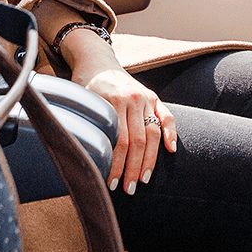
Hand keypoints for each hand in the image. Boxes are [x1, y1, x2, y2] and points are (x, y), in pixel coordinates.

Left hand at [81, 66, 176, 192]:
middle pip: (138, 141)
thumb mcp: (80, 104)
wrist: (96, 62)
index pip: (119, 141)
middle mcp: (132, 99)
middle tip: (129, 189)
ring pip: (152, 133)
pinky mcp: (154, 97)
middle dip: (133, 168)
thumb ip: (86, 126)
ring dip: (149, 160)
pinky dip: (171, 133)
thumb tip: (83, 159)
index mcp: (113, 102)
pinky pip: (167, 116)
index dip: (117, 165)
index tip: (112, 184)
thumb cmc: (84, 88)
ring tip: (143, 180)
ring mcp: (145, 98)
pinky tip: (172, 150)